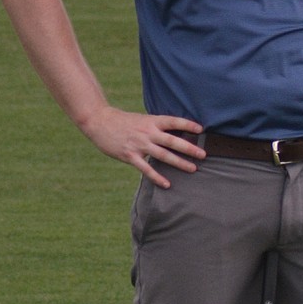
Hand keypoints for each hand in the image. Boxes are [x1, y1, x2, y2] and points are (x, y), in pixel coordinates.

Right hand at [81, 105, 204, 187]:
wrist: (99, 122)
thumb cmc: (123, 121)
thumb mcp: (142, 119)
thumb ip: (156, 126)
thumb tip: (174, 133)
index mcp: (151, 121)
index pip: (173, 121)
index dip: (187, 124)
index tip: (201, 129)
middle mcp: (147, 132)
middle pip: (172, 141)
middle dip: (189, 148)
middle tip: (203, 154)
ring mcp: (139, 145)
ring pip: (163, 155)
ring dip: (179, 163)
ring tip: (193, 169)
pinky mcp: (130, 156)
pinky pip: (146, 169)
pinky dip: (157, 177)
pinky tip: (167, 184)